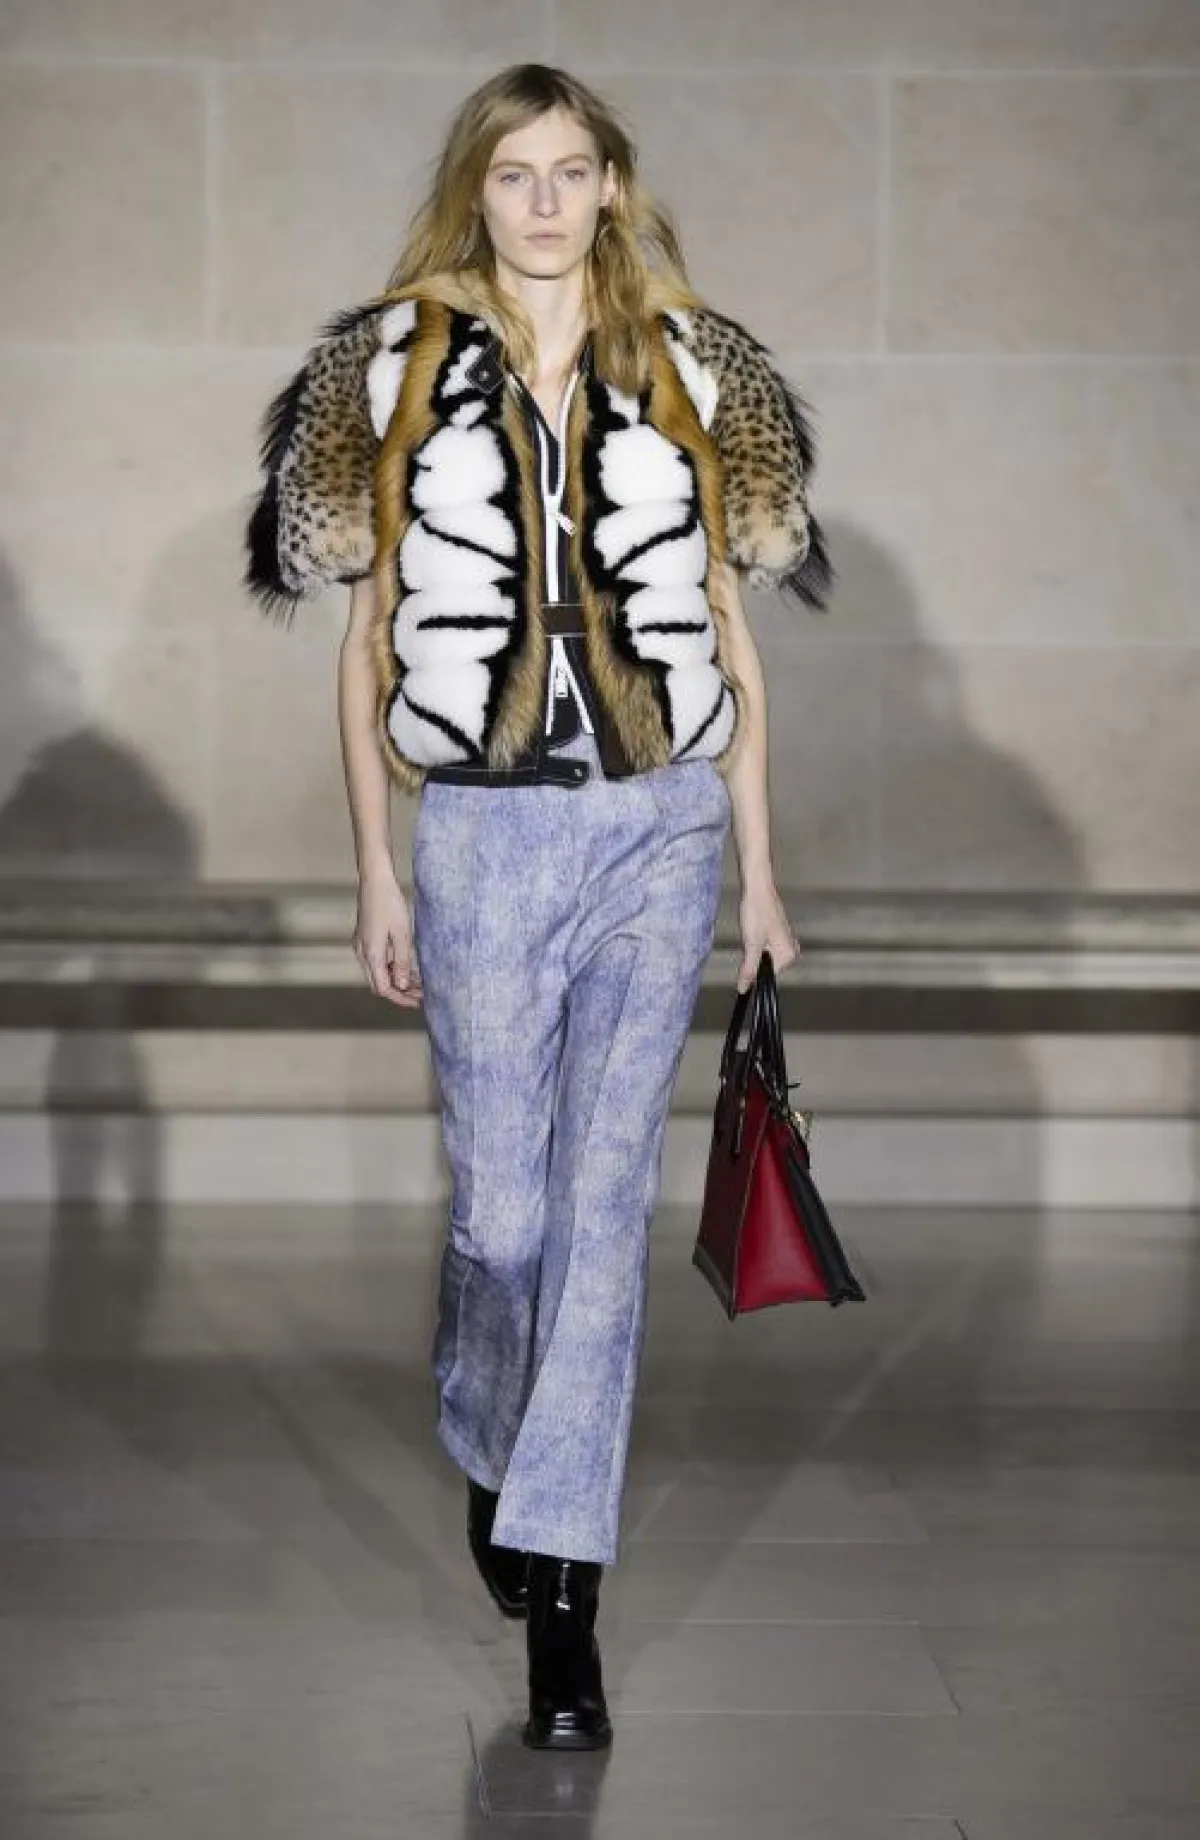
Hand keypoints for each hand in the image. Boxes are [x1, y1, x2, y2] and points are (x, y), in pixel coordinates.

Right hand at [353, 870, 422, 1007]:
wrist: (375, 879)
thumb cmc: (389, 902)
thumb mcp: (401, 933)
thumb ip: (401, 961)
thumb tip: (402, 985)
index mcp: (371, 954)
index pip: (383, 988)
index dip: (400, 998)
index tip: (418, 1001)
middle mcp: (362, 953)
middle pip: (379, 983)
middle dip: (399, 991)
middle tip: (420, 994)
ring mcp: (362, 946)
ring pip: (378, 973)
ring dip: (396, 979)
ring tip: (417, 982)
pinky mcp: (365, 938)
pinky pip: (377, 961)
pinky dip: (391, 967)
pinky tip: (407, 967)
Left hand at [736, 875, 798, 992]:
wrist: (758, 889)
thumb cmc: (757, 913)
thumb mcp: (751, 944)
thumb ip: (749, 969)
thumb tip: (744, 989)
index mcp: (788, 956)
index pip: (766, 976)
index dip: (751, 970)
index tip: (746, 956)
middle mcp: (791, 951)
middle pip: (764, 967)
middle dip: (752, 959)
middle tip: (749, 939)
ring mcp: (785, 943)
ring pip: (762, 957)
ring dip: (752, 950)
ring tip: (750, 933)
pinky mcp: (778, 935)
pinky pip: (763, 948)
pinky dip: (754, 943)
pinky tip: (752, 930)